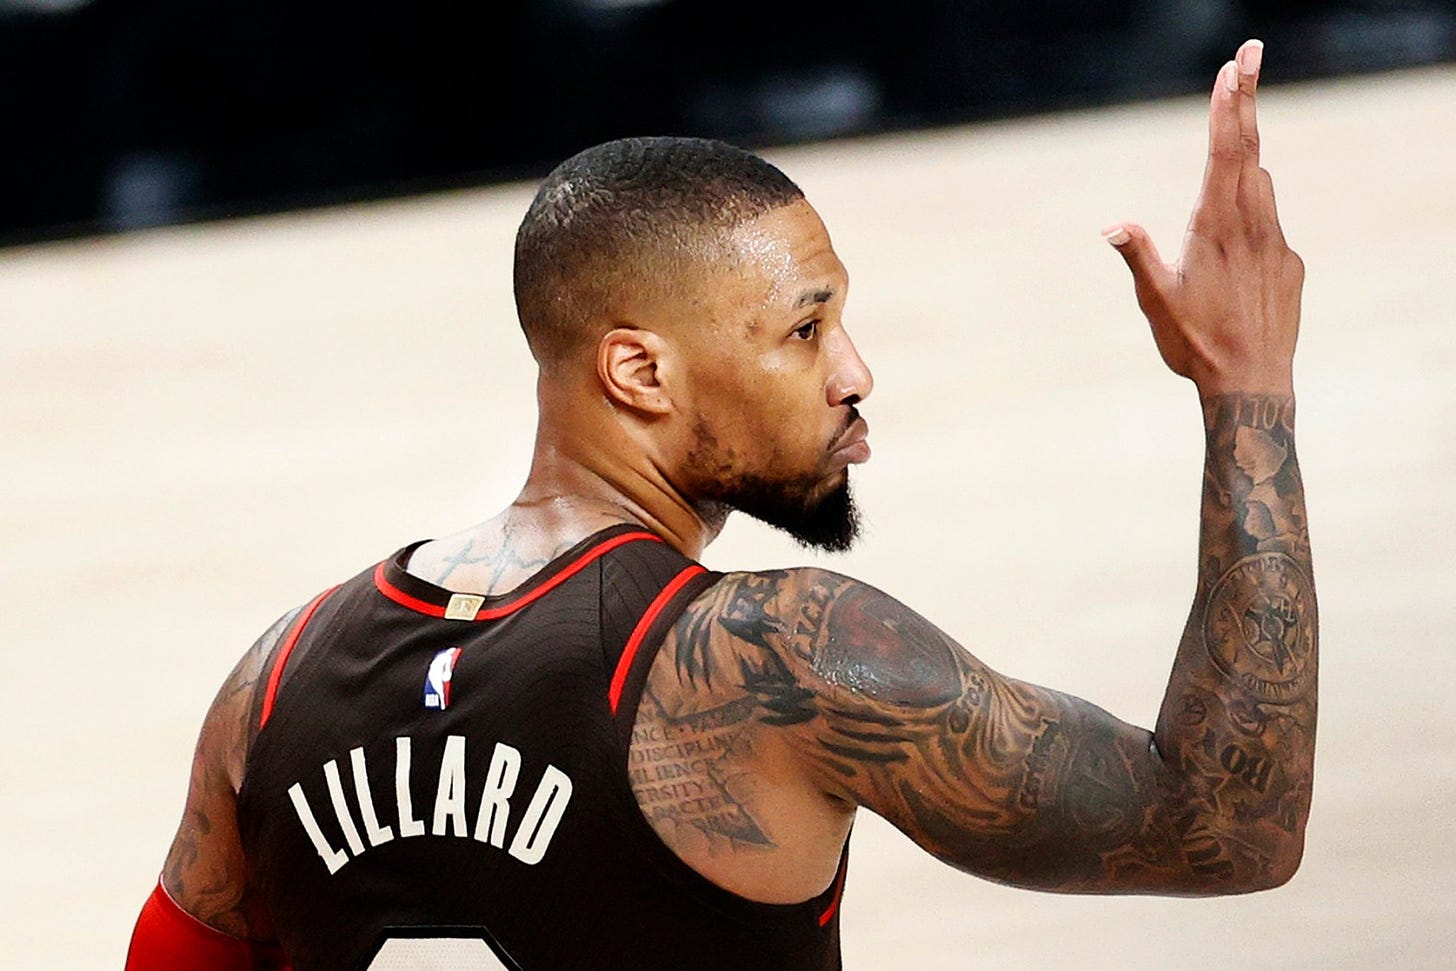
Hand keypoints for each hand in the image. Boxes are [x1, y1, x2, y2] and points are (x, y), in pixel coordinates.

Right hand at [1104, 40, 1303, 395]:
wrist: (1253, 384)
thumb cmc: (1195, 345)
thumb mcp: (1157, 303)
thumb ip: (1139, 258)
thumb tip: (1112, 227)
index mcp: (1215, 229)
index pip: (1224, 154)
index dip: (1228, 108)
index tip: (1232, 70)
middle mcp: (1252, 227)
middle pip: (1249, 151)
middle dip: (1245, 101)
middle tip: (1248, 54)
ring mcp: (1276, 243)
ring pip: (1263, 182)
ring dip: (1248, 149)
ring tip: (1239, 121)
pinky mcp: (1290, 262)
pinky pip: (1269, 221)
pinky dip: (1254, 205)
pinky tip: (1237, 228)